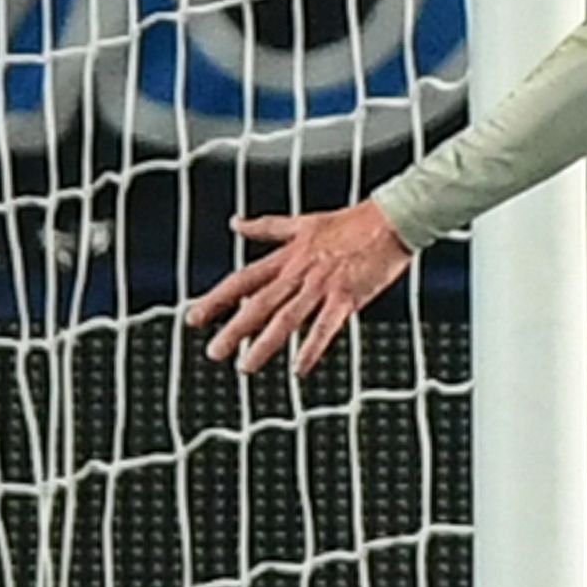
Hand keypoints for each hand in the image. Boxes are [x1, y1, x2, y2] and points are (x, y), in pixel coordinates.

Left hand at [187, 201, 412, 375]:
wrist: (392, 219)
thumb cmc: (353, 221)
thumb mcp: (302, 221)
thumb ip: (266, 227)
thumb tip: (235, 223)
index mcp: (288, 256)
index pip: (243, 280)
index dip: (217, 300)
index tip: (195, 318)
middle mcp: (299, 272)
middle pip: (259, 303)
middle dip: (234, 329)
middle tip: (214, 352)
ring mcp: (323, 285)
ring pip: (287, 317)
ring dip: (265, 343)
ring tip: (246, 366)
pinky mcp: (347, 296)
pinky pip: (326, 326)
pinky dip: (312, 347)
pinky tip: (299, 367)